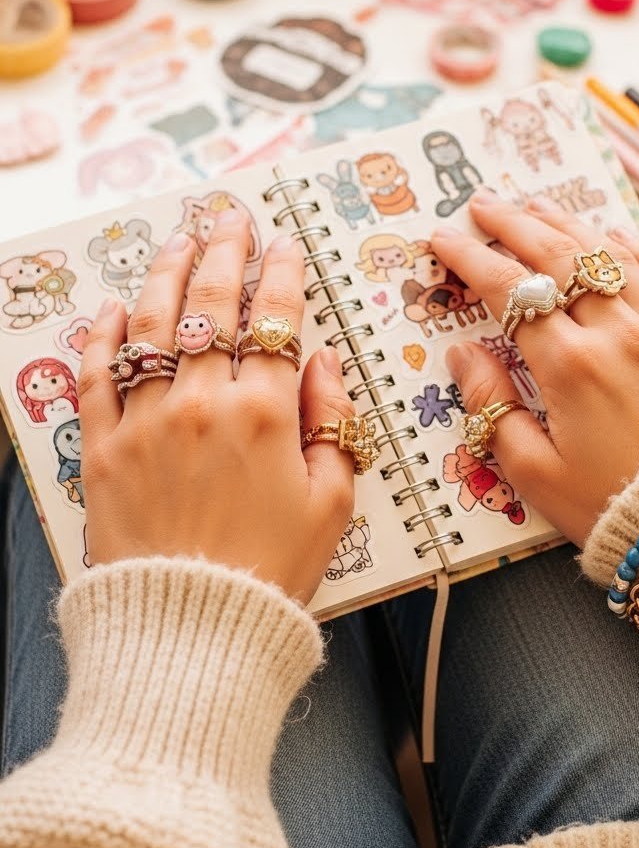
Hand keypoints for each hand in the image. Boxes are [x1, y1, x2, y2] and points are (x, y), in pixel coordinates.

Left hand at [78, 212, 354, 602]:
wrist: (191, 629)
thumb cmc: (269, 573)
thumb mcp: (331, 504)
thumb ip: (332, 424)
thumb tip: (321, 364)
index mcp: (266, 415)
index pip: (276, 320)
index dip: (282, 273)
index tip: (283, 244)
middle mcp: (202, 403)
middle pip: (212, 305)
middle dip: (224, 251)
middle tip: (228, 218)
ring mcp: (146, 421)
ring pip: (154, 325)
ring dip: (166, 274)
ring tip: (178, 241)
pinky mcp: (103, 449)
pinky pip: (98, 376)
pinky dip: (104, 335)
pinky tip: (114, 307)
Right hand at [433, 194, 638, 546]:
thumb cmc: (614, 508)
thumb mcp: (534, 472)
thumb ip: (492, 408)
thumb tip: (463, 355)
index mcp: (570, 367)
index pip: (508, 291)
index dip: (471, 258)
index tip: (446, 240)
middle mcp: (617, 335)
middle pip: (556, 256)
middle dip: (512, 223)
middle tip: (483, 205)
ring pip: (608, 254)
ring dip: (566, 224)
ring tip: (536, 207)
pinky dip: (633, 247)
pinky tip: (612, 235)